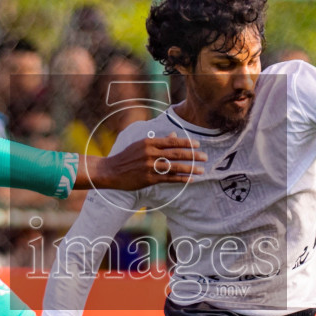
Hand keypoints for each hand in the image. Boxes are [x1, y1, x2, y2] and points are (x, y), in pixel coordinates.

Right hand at [85, 133, 203, 190]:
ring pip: (174, 167)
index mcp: (149, 143)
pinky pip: (169, 179)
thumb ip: (158, 142)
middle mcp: (150, 153)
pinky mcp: (149, 179)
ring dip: (190, 168)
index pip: (172, 141)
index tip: (198, 145)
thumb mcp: (141, 145)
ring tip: (201, 169)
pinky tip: (190, 179)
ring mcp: (150, 167)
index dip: (186, 143)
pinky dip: (181, 178)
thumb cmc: (127, 157)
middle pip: (176, 153)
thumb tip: (174, 135)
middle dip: (193, 155)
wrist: (111, 171)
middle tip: (205, 157)